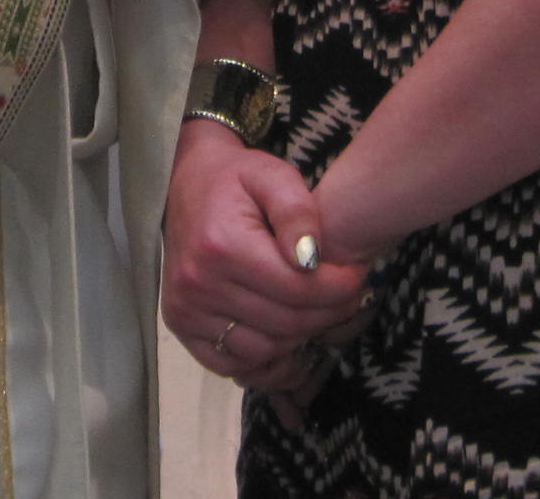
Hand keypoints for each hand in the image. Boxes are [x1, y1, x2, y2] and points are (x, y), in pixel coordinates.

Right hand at [162, 121, 365, 389]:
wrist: (184, 185)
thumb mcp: (272, 175)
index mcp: (223, 246)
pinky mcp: (181, 326)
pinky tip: (287, 339)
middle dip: (328, 313)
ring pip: (263, 350)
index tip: (358, 276)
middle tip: (348, 296)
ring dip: (300, 338)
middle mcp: (199, 284)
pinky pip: (230, 363)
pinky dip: (264, 360)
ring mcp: (186, 310)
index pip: (297, 289)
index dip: (339, 289)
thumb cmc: (235, 178)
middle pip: (284, 324)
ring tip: (318, 312)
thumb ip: (297, 212)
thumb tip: (311, 260)